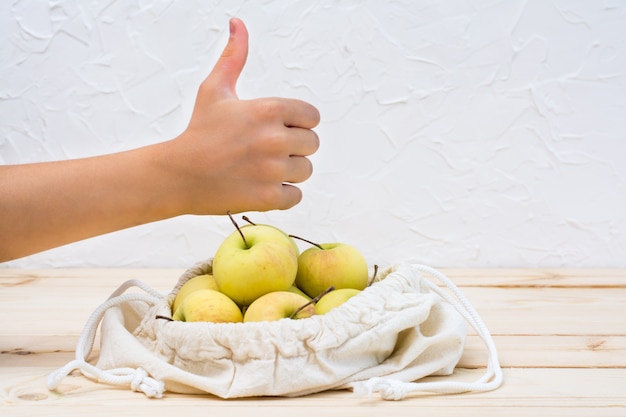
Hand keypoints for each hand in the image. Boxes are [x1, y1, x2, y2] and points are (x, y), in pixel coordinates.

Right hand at [163, 18, 320, 214]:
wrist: (177, 175)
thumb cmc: (198, 131)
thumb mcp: (215, 90)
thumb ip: (233, 57)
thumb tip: (238, 24)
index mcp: (268, 110)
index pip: (312, 117)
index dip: (297, 123)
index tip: (277, 129)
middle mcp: (275, 139)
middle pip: (311, 144)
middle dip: (293, 147)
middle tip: (265, 151)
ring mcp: (273, 170)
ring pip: (305, 170)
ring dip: (288, 171)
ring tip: (261, 169)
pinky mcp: (269, 197)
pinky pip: (296, 196)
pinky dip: (282, 195)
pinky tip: (261, 185)